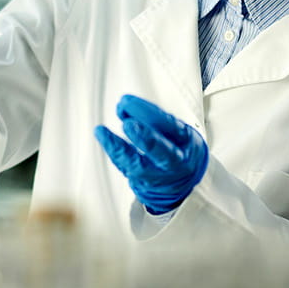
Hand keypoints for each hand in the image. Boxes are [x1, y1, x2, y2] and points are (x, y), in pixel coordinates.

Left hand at [94, 95, 208, 214]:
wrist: (180, 179)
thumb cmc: (177, 146)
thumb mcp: (178, 130)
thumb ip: (156, 118)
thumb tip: (127, 105)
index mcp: (186, 142)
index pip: (171, 127)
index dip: (152, 115)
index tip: (131, 104)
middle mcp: (174, 161)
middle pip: (162, 152)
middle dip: (146, 138)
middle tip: (128, 124)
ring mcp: (158, 175)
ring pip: (138, 165)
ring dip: (118, 147)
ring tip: (102, 131)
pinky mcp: (142, 183)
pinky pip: (126, 168)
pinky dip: (114, 152)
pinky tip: (104, 137)